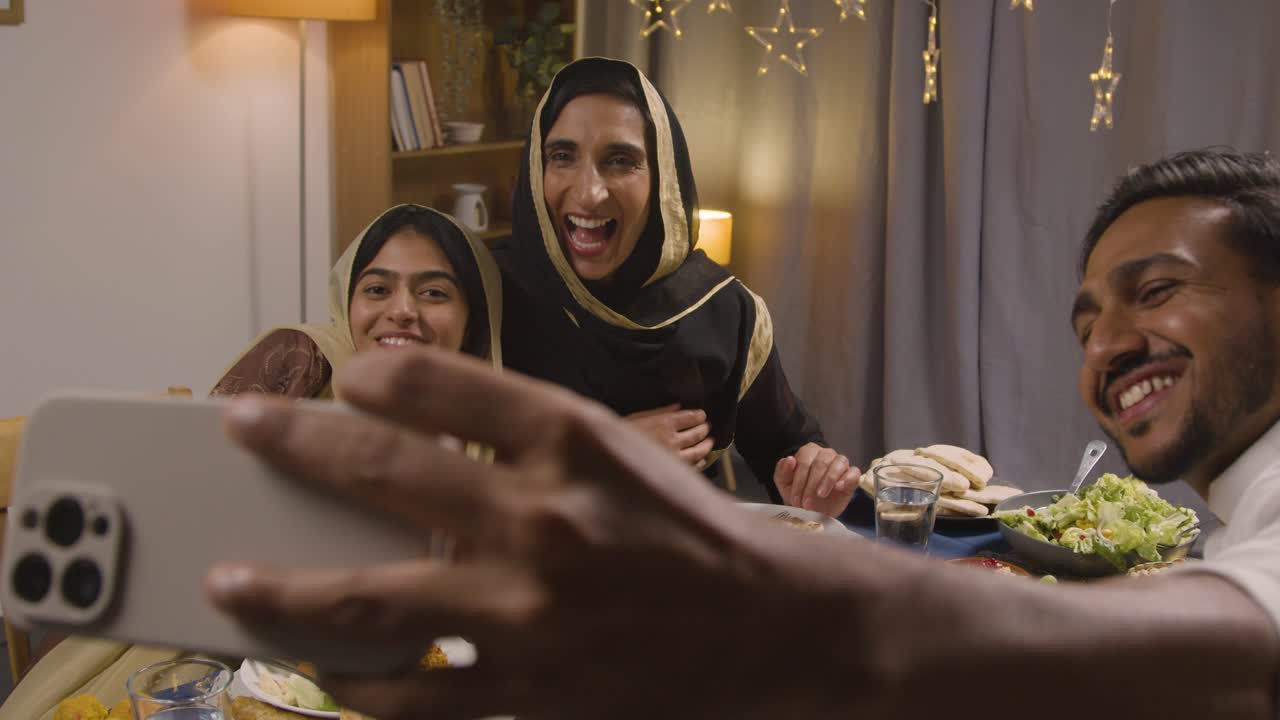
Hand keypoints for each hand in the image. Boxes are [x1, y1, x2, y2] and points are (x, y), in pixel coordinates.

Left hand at [205, 349, 856, 719]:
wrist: (769, 629)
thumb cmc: (686, 531)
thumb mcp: (617, 450)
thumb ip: (519, 433)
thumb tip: (408, 422)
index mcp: (569, 438)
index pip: (437, 381)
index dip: (372, 372)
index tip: (344, 377)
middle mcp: (540, 516)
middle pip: (380, 468)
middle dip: (294, 440)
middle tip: (243, 425)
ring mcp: (526, 611)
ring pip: (369, 600)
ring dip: (283, 590)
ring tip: (229, 581)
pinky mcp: (528, 689)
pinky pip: (413, 695)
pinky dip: (353, 684)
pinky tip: (319, 670)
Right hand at [624, 403, 713, 468]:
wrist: (610, 456)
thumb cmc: (621, 434)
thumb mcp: (639, 416)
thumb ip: (661, 411)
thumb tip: (678, 406)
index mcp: (664, 423)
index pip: (691, 417)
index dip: (699, 415)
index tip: (702, 415)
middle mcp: (672, 440)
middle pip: (697, 433)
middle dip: (705, 429)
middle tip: (707, 427)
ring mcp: (673, 457)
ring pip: (698, 451)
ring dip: (706, 445)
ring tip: (710, 442)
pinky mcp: (672, 472)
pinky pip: (692, 467)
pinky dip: (700, 462)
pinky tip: (702, 460)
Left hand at [774, 443, 859, 517]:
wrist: (813, 511)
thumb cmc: (799, 494)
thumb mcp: (785, 485)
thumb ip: (783, 471)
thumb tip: (790, 459)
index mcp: (808, 452)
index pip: (804, 459)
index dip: (799, 479)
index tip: (795, 498)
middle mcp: (826, 453)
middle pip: (821, 462)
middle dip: (811, 484)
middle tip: (806, 503)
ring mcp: (840, 463)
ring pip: (839, 462)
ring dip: (828, 480)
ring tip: (821, 495)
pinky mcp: (852, 475)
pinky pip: (853, 472)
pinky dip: (846, 479)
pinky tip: (838, 488)